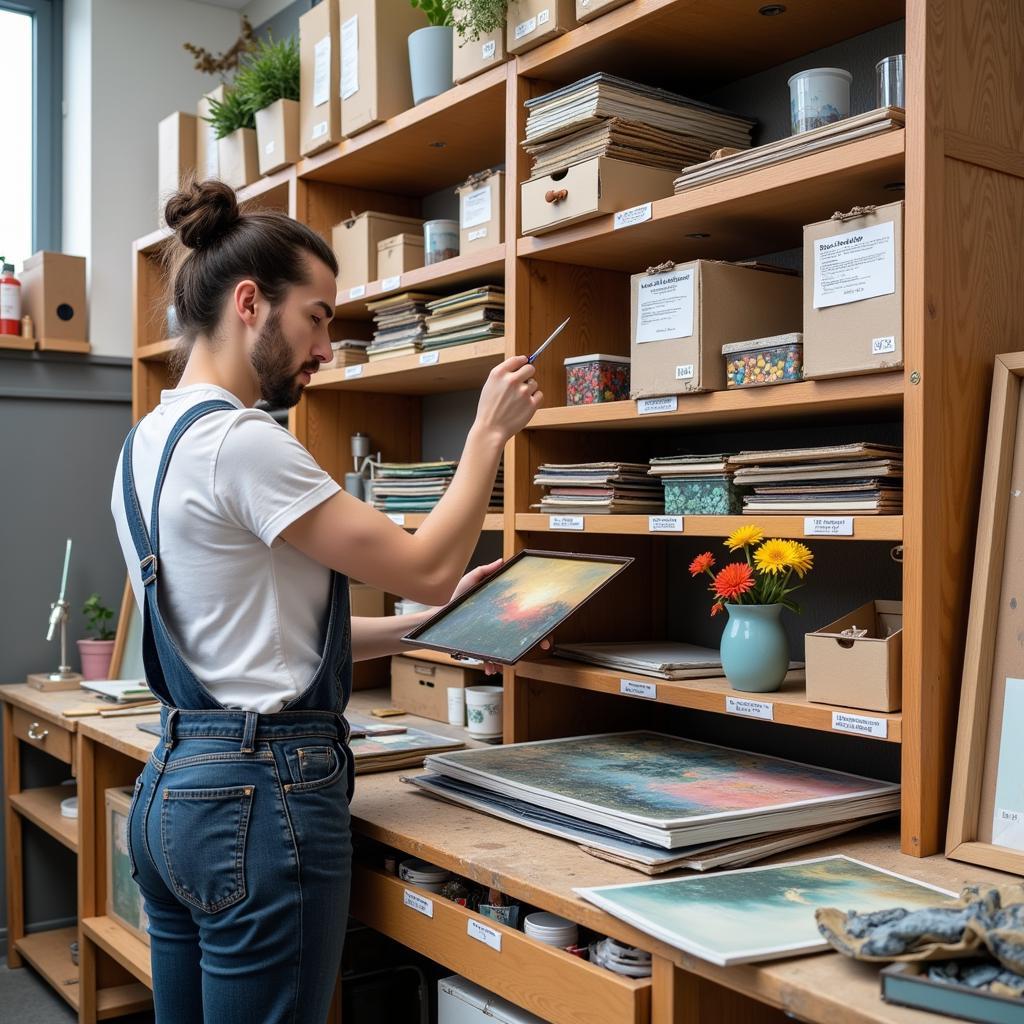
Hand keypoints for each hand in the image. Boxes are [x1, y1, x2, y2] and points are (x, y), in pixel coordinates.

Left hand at [449, 561, 552, 675]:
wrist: (437, 617)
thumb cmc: (454, 599)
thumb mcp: (471, 581)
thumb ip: (485, 571)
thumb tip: (502, 561)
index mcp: (500, 611)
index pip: (524, 617)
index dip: (540, 623)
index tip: (548, 629)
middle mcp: (499, 626)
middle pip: (522, 636)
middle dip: (533, 642)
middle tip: (543, 645)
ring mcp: (490, 638)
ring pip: (507, 651)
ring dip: (511, 658)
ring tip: (507, 660)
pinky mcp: (480, 647)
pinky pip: (490, 659)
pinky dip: (492, 664)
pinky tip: (490, 668)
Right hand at [473, 355, 542, 442]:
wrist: (490, 429)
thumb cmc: (489, 410)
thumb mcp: (489, 386)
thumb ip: (503, 375)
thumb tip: (518, 367)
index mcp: (498, 374)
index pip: (516, 359)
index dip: (522, 361)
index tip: (525, 362)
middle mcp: (511, 380)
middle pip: (530, 368)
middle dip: (528, 374)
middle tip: (524, 382)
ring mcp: (522, 391)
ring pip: (534, 383)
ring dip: (530, 389)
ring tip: (519, 400)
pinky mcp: (531, 403)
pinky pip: (539, 395)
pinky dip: (535, 399)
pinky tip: (525, 405)